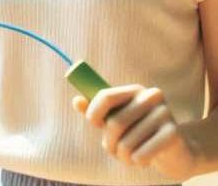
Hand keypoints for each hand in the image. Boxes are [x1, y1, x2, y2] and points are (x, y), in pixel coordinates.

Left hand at [73, 84, 198, 180]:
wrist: (175, 151)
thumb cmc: (138, 132)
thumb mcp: (116, 119)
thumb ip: (96, 110)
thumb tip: (76, 101)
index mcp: (135, 90)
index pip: (106, 96)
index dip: (93, 112)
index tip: (93, 124)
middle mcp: (151, 96)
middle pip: (115, 123)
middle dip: (108, 142)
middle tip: (112, 150)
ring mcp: (165, 114)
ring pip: (126, 142)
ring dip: (122, 156)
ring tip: (127, 156)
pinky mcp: (173, 134)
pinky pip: (141, 153)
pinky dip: (136, 161)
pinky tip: (141, 160)